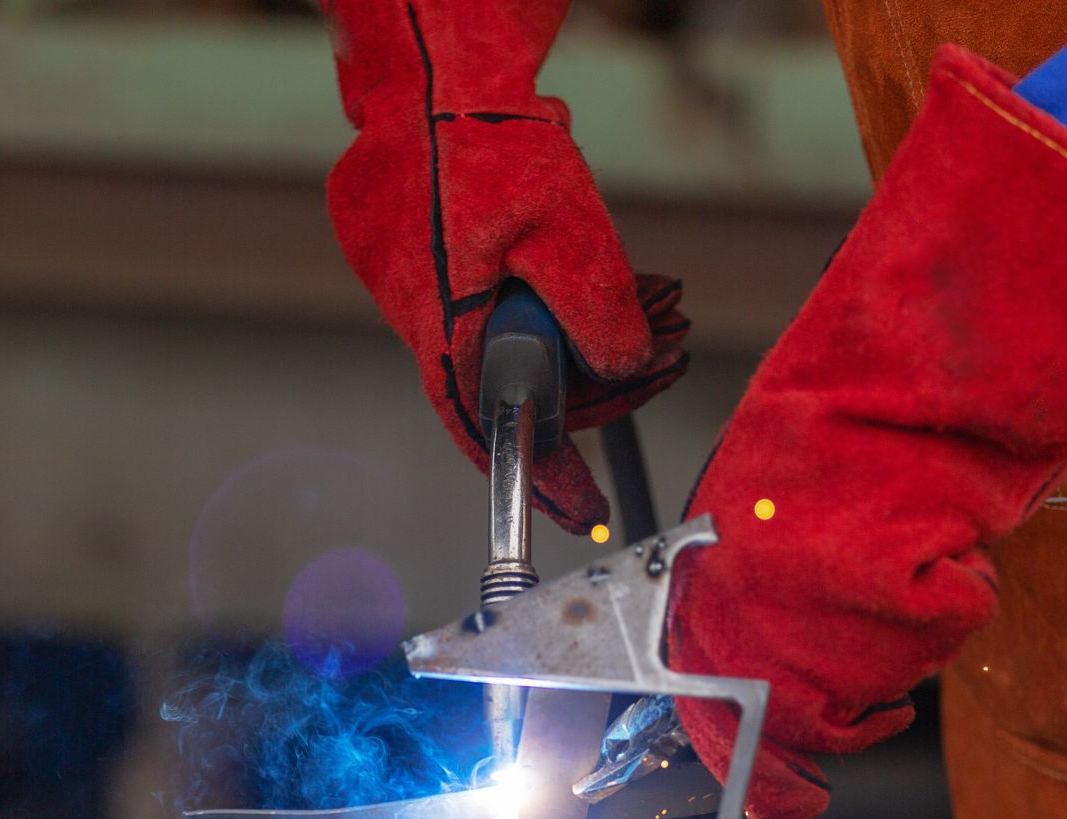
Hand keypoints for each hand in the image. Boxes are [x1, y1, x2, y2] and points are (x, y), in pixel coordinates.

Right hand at [324, 0, 687, 532]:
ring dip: (576, 333)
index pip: (485, 429)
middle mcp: (418, 311)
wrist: (435, 62)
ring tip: (651, 304)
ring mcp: (412, 278)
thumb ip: (597, 309)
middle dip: (585, 383)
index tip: (575, 507)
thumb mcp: (569, 230)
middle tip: (653, 363)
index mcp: (441, 322)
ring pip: (503, 335)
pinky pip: (488, 295)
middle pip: (505, 382)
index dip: (535, 475)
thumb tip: (626, 365)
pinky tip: (596, 268)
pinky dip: (546, 294)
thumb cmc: (487, 138)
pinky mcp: (419, 249)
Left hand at [668, 45, 1066, 818]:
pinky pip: (934, 640)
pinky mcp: (895, 590)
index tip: (780, 794)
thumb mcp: (763, 509)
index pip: (705, 695)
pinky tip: (940, 549)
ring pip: (868, 682)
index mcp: (705, 564)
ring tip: (902, 567)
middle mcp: (747, 588)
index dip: (746, 753)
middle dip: (835, 731)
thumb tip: (753, 682)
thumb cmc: (847, 414)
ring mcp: (818, 595)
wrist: (921, 354)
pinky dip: (953, 605)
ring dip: (897, 650)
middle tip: (873, 720)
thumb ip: (748, 593)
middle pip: (789, 718)